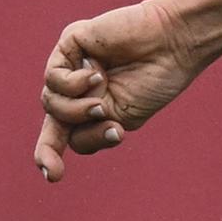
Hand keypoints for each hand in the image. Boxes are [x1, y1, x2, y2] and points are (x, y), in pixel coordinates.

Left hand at [35, 0, 221, 181]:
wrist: (172, 44)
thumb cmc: (154, 81)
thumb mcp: (122, 121)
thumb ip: (89, 132)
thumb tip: (63, 134)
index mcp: (92, 107)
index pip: (63, 134)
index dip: (49, 154)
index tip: (52, 176)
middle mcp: (78, 88)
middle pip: (51, 122)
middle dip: (49, 147)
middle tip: (54, 167)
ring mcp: (72, 66)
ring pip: (51, 103)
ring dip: (76, 111)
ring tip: (101, 103)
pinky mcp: (70, 44)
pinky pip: (53, 77)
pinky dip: (73, 84)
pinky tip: (97, 73)